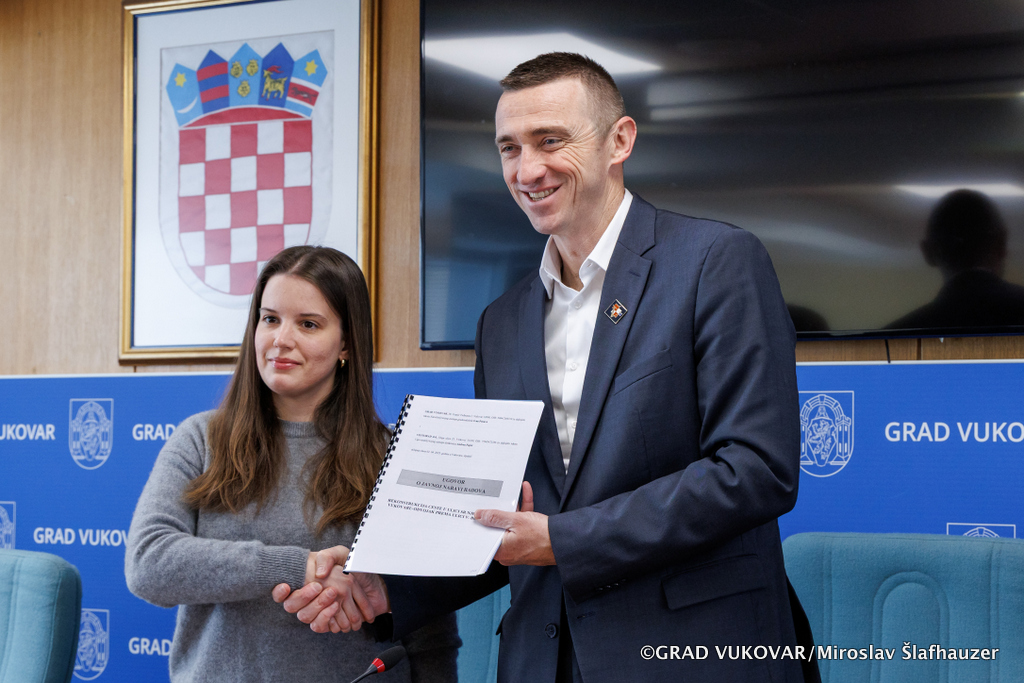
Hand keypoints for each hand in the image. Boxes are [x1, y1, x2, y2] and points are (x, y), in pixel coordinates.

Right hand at [271, 546, 388, 632]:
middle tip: (321, 587)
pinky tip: (335, 609)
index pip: (282, 590)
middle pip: (292, 606)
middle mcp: (309, 597)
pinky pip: (319, 626)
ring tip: (333, 599)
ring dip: (317, 608)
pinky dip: (327, 619)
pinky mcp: (329, 621)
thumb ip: (327, 557)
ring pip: (305, 617)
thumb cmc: (356, 569)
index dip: (279, 591)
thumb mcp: (342, 555)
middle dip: (304, 597)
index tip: (286, 586)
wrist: (377, 586)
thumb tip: (319, 574)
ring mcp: (318, 611)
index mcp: (306, 580)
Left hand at [475, 481, 554, 565]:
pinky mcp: (528, 543)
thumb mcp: (516, 520)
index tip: (482, 508)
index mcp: (501, 551)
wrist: (565, 542)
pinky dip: (524, 512)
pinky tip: (526, 495)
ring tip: (516, 493)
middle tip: (500, 497)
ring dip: (516, 508)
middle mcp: (508, 552)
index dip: (483, 521)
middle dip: (502, 510)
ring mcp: (519, 547)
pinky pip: (522, 526)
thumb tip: (480, 515)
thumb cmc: (543, 536)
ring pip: (512, 525)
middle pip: (499, 528)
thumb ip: (496, 517)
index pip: (485, 535)